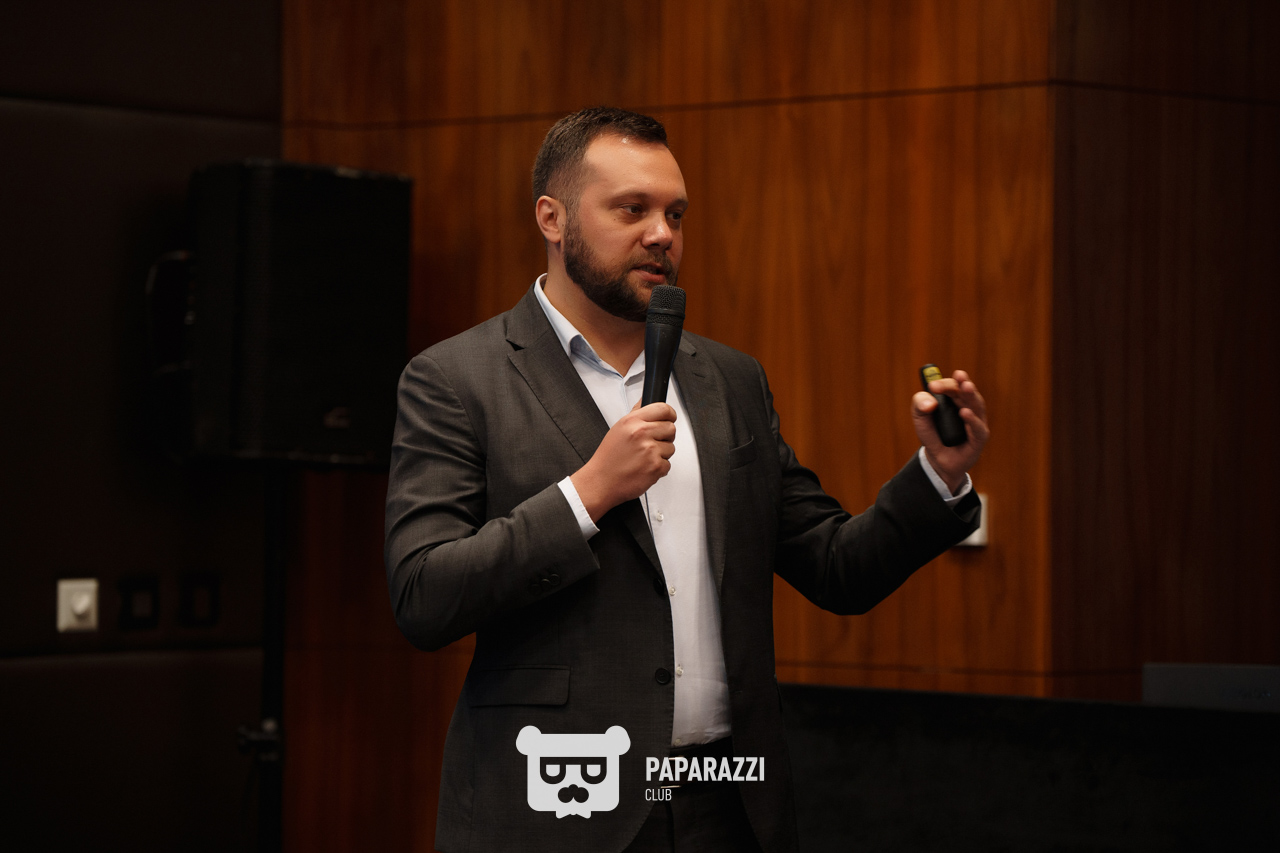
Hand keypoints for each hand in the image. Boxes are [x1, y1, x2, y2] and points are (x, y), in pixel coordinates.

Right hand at [571, 402, 676, 520]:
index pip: (663, 409)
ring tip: (644, 458)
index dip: (669, 414)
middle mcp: (641, 433)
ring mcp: (650, 450)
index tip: (669, 418)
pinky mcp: (656, 467)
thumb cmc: (608, 458)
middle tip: (652, 443)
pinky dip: (659, 469)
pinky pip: (668, 465)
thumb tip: (645, 401)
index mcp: (632, 421)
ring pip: (671, 448)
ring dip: (661, 454)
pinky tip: (644, 468)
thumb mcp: (618, 429)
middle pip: (671, 428)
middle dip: (665, 437)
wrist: (601, 482)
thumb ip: (635, 414)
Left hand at [911, 369, 988, 493]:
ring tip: (965, 386)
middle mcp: (968, 407)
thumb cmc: (932, 434)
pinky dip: (972, 420)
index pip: (953, 386)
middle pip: (966, 393)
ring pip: (976, 405)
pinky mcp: (979, 438)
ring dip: (971, 395)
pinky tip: (965, 412)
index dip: (945, 384)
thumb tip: (930, 403)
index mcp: (955, 399)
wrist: (938, 460)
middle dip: (961, 384)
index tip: (933, 385)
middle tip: (958, 376)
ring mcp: (975, 422)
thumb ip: (919, 404)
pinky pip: (977, 428)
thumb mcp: (919, 417)